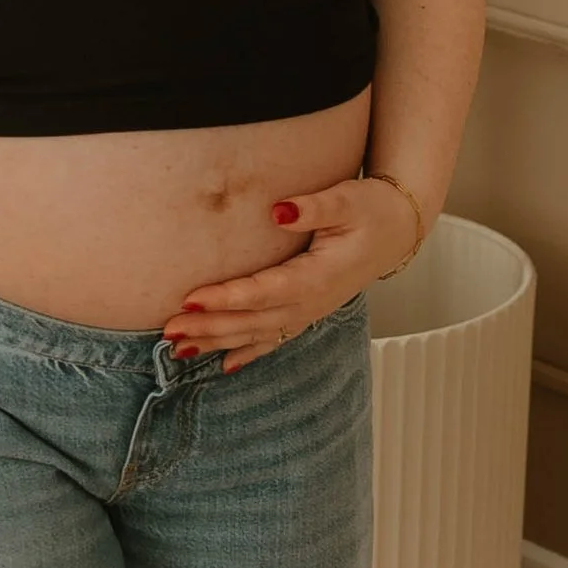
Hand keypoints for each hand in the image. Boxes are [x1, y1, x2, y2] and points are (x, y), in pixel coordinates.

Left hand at [162, 175, 424, 368]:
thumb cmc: (372, 212)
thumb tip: (279, 210)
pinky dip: (247, 354)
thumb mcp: (348, 201)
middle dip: (210, 326)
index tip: (190, 297)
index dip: (227, 297)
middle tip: (169, 329)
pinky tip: (223, 366)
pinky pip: (273, 340)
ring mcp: (310, 312)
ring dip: (218, 342)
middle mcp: (311, 302)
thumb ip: (314, 207)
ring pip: (257, 335)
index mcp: (318, 276)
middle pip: (253, 321)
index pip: (264, 291)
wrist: (398, 232)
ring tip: (178, 349)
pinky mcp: (307, 313)